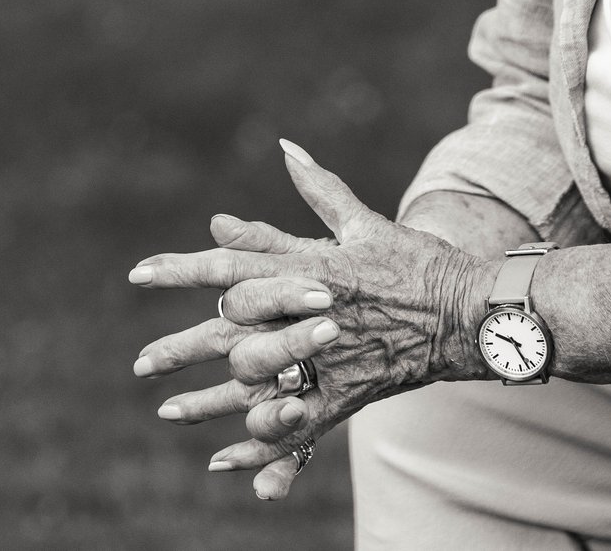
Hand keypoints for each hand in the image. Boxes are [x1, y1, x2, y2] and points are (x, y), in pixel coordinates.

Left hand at [128, 140, 488, 500]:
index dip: (182, 269)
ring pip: (258, 380)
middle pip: (232, 329)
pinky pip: (298, 426)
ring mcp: (329, 355)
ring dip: (209, 400)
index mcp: (312, 265)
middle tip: (140, 364)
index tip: (138, 274)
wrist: (472, 312)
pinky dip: (262, 446)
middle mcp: (312, 311)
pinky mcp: (348, 393)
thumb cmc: (418, 262)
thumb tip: (285, 148)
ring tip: (167, 412)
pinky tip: (225, 461)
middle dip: (182, 346)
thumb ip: (318, 190)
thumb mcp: (365, 222)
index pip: (233, 263)